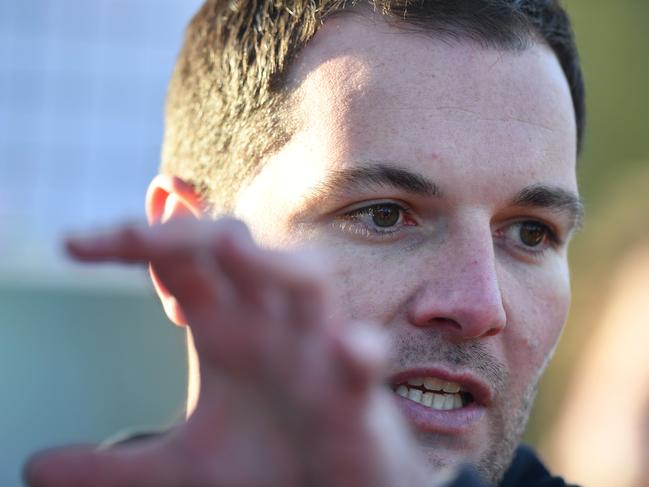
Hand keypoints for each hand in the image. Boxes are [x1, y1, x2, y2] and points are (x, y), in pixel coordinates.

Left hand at [24, 218, 431, 486]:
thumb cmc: (272, 465)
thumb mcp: (184, 468)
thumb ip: (115, 467)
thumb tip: (33, 466)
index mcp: (227, 327)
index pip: (178, 263)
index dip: (131, 243)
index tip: (72, 246)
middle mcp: (269, 324)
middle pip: (236, 249)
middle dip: (188, 234)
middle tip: (130, 238)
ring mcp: (315, 351)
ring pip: (307, 280)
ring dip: (274, 264)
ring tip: (228, 251)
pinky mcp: (355, 394)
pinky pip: (362, 361)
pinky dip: (357, 351)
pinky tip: (347, 348)